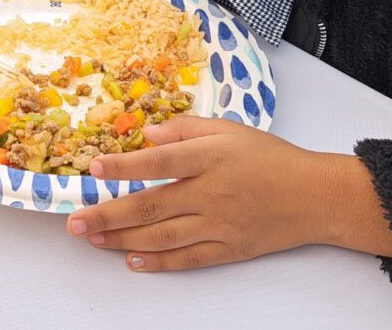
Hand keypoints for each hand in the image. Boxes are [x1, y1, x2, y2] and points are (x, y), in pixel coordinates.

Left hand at [66, 116, 344, 271]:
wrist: (315, 195)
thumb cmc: (269, 157)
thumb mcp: (228, 128)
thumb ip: (185, 128)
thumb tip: (147, 134)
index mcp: (211, 157)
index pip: (160, 162)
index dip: (124, 166)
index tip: (94, 169)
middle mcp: (212, 192)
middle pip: (151, 205)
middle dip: (108, 214)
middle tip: (75, 221)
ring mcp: (220, 224)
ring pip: (162, 236)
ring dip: (123, 239)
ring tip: (93, 238)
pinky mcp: (229, 248)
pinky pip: (188, 259)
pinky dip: (159, 263)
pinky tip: (132, 260)